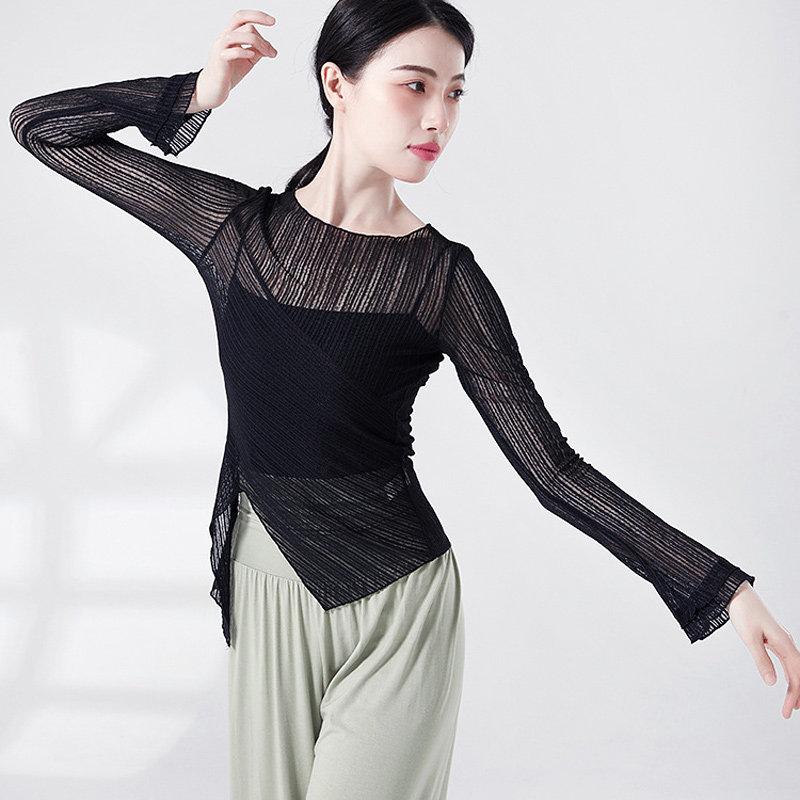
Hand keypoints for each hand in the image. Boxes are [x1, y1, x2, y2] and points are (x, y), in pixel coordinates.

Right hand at [188, 9, 277, 112]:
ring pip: (238, 35)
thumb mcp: (248, 60)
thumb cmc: (228, 73)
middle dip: (263, 39)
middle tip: (272, 53)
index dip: (257, 15)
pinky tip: (252, 56)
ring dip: (258, 44)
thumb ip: (257, 51)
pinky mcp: (220, 61)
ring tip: (266, 55)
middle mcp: (224, 38)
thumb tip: (271, 48)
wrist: (213, 89)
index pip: (242, 17)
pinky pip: (232, 51)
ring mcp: (221, 48)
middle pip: (245, 26)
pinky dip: (244, 52)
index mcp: (230, 35)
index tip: (273, 21)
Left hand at [727, 582, 799, 718]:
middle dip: (796, 694)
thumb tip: (771, 682)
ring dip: (794, 685)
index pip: (797, 676)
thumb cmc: (743, 612)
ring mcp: (782, 640)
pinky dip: (789, 673)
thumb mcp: (750, 638)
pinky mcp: (774, 638)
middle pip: (798, 673)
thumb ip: (761, 660)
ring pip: (794, 667)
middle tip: (788, 712)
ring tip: (792, 703)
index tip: (788, 710)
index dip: (795, 695)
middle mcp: (787, 642)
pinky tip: (787, 681)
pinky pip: (787, 660)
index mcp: (785, 644)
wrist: (737, 593)